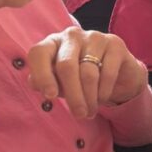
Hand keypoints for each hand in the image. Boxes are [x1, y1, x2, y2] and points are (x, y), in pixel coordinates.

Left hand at [28, 27, 147, 118]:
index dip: (42, 75)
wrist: (116, 75)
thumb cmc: (80, 79)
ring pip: (88, 73)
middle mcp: (71, 36)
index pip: (39, 53)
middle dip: (73, 95)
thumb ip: (45, 82)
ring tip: (90, 112)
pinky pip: (107, 73)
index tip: (51, 97)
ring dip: (89, 98)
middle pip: (66, 66)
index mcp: (52, 43)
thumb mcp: (60, 83)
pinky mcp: (115, 44)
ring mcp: (94, 37)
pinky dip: (103, 92)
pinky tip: (102, 99)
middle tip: (78, 114)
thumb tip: (35, 83)